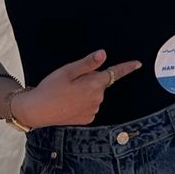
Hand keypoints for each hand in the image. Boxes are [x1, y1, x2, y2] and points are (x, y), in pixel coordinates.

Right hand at [11, 49, 140, 127]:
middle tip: (70, 81)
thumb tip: (103, 54)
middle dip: (90, 79)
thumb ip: (88, 64)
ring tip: (66, 93)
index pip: (114, 73)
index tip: (138, 64)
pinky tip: (68, 103)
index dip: (127, 67)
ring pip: (94, 95)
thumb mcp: (68, 71)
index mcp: (94, 84)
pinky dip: (82, 103)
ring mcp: (93, 110)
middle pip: (99, 83)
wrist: (37, 111)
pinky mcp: (86, 119)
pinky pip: (89, 106)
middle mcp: (97, 99)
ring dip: (85, 92)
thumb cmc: (50, 88)